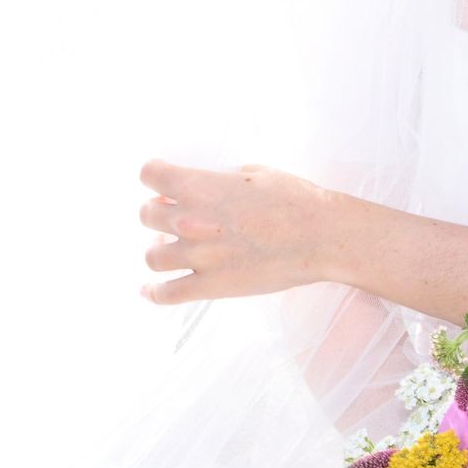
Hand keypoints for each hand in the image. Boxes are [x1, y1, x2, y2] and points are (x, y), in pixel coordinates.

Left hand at [138, 161, 338, 304]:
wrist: (321, 236)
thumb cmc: (296, 200)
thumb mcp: (256, 172)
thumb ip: (222, 180)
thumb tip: (208, 187)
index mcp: (201, 187)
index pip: (150, 175)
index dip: (153, 175)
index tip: (158, 180)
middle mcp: (190, 220)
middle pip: (146, 215)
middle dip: (156, 211)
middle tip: (168, 215)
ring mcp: (199, 256)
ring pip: (152, 257)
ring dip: (157, 249)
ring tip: (167, 248)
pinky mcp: (211, 286)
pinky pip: (167, 295)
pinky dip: (153, 293)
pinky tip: (150, 290)